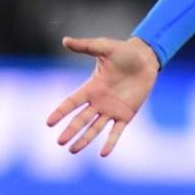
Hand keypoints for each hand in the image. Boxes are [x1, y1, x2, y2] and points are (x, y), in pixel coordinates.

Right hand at [46, 35, 158, 155]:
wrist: (145, 59)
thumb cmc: (124, 52)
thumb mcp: (103, 47)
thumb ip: (85, 46)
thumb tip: (65, 41)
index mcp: (91, 88)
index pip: (71, 102)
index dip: (60, 112)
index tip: (49, 123)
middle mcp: (99, 102)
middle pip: (81, 119)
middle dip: (70, 131)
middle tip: (60, 142)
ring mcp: (112, 110)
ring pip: (95, 128)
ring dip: (84, 140)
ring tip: (72, 150)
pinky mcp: (126, 115)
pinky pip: (116, 131)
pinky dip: (110, 142)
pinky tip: (103, 154)